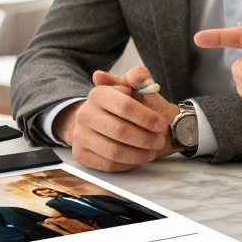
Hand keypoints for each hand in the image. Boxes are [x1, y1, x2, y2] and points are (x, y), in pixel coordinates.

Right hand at [52, 66, 176, 171]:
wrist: (103, 120)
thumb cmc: (125, 104)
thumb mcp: (134, 86)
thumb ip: (139, 77)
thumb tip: (134, 78)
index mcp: (98, 94)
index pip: (125, 106)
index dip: (146, 118)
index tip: (161, 125)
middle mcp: (84, 114)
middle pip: (119, 131)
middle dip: (145, 138)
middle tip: (159, 141)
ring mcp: (80, 135)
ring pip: (113, 151)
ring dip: (138, 154)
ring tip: (152, 152)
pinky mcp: (80, 154)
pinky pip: (107, 165)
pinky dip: (127, 164)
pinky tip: (138, 158)